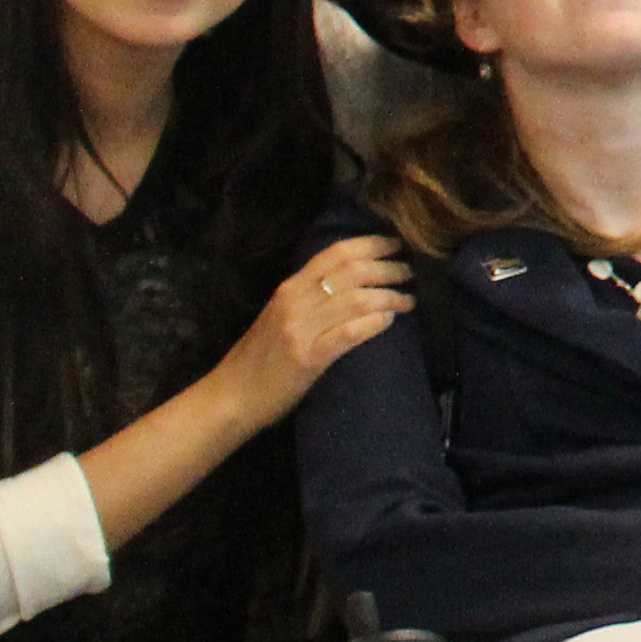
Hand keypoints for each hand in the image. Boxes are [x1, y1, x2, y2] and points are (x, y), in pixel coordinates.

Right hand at [217, 235, 412, 423]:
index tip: (397, 245)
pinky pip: (348, 333)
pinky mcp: (308, 358)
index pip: (335, 253)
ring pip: (355, 300)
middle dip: (388, 268)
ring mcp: (300, 329)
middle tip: (410, 273)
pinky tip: (390, 321)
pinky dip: (373, 323)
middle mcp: (295, 301)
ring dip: (390, 296)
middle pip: (352, 272)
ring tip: (409, 300)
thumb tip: (353, 282)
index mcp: (289, 288)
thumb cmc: (259, 358)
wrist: (231, 396)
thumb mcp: (280, 315)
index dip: (372, 244)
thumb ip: (309, 296)